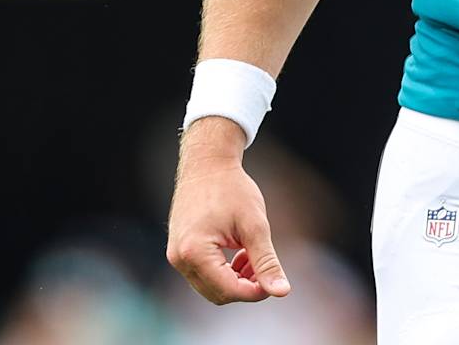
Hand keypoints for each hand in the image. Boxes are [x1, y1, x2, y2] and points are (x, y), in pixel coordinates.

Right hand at [166, 118, 292, 303]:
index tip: (274, 281)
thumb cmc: (232, 189)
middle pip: (218, 294)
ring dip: (235, 280)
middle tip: (263, 266)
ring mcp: (176, 256)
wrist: (207, 163)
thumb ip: (266, 261)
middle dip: (245, 287)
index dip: (255, 292)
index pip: (228, 291)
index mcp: (195, 252)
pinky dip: (223, 272)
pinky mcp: (178, 251)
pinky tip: (239, 253)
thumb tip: (282, 292)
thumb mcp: (254, 225)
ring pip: (210, 287)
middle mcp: (179, 258)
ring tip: (252, 255)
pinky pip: (203, 275)